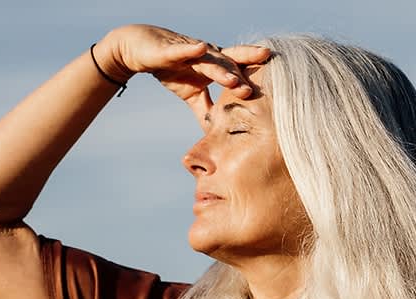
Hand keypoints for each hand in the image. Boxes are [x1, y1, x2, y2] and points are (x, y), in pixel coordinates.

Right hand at [96, 25, 269, 117]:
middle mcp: (207, 55)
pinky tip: (200, 48)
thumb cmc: (170, 70)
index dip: (255, 74)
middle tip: (270, 61)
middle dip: (250, 60)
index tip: (277, 81)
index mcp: (215, 66)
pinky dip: (191, 50)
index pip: (239, 70)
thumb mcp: (191, 94)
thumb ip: (206, 110)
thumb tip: (218, 133)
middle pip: (232, 58)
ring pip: (210, 60)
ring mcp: (190, 51)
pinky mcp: (171, 50)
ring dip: (223, 69)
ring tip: (235, 80)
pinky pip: (182, 50)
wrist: (138, 52)